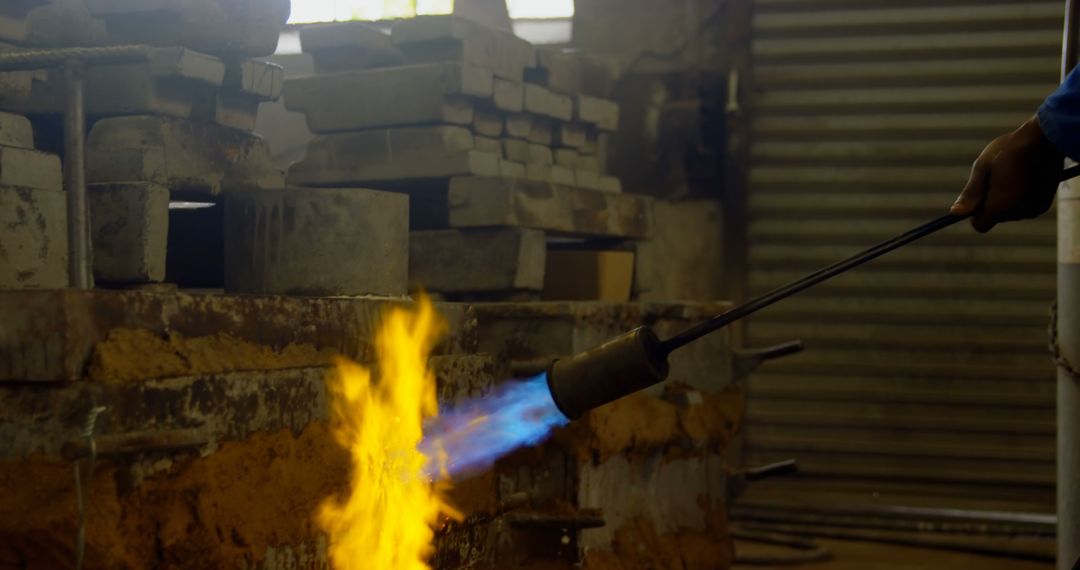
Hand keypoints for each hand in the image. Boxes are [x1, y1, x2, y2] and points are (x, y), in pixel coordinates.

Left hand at [951, 116, 1064, 231]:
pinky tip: (1025, 178)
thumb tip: (955, 213)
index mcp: (999, 206)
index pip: (980, 225)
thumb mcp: (982, 167)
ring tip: (1013, 175)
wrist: (1045, 138)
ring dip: (1007, 200)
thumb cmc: (1009, 149)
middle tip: (998, 177)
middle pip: (995, 218)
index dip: (976, 213)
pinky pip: (1024, 208)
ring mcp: (1033, 209)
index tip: (979, 194)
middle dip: (992, 203)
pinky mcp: (1043, 204)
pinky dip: (1022, 198)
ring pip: (1010, 213)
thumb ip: (971, 193)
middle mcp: (1018, 213)